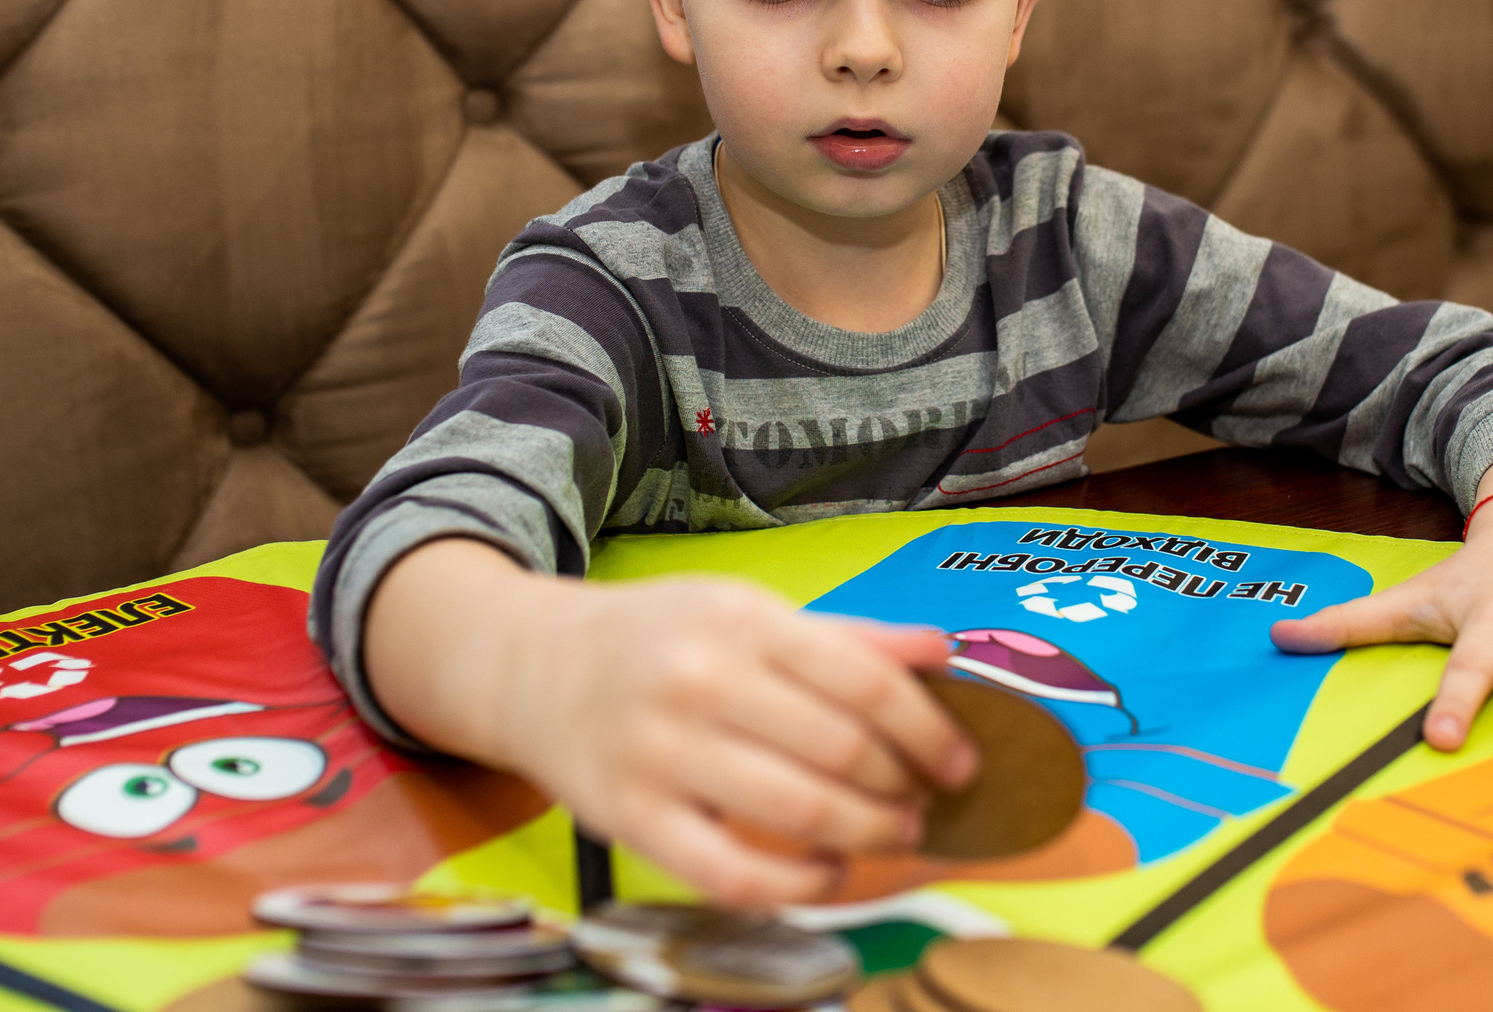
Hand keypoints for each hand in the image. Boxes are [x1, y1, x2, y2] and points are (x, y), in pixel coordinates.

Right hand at [364, 538, 975, 907]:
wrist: (532, 666)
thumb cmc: (658, 639)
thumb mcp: (745, 611)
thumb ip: (845, 636)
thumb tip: (941, 652)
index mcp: (740, 620)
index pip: (864, 681)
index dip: (928, 729)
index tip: (959, 760)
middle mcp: (700, 680)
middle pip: (840, 749)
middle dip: (902, 788)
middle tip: (925, 802)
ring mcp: (660, 752)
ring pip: (796, 811)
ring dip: (866, 834)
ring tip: (893, 835)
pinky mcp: (630, 817)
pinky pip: (729, 871)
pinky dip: (795, 882)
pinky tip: (827, 872)